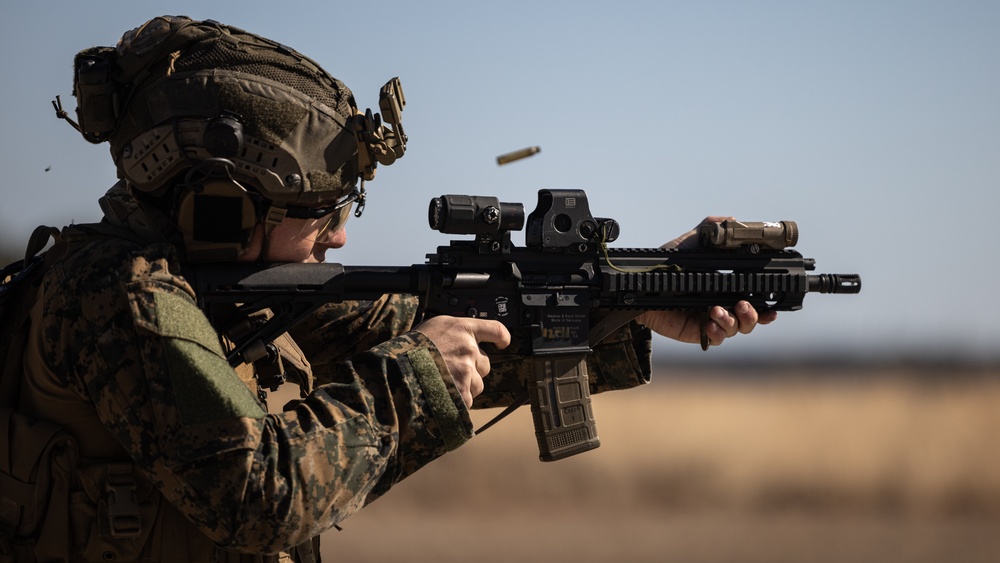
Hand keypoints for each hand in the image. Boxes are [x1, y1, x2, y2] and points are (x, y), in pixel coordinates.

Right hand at [414, 316, 510, 406]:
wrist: (396, 371)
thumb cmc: (408, 350)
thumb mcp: (431, 328)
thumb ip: (452, 334)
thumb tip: (460, 341)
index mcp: (461, 329)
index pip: (494, 329)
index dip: (502, 337)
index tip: (503, 342)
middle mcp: (468, 348)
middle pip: (485, 363)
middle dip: (473, 369)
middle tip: (451, 371)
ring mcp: (466, 371)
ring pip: (477, 384)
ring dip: (465, 386)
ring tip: (442, 383)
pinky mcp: (463, 391)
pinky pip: (467, 400)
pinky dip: (457, 402)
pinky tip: (441, 396)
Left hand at [639, 216, 777, 346]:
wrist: (644, 284)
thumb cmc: (668, 263)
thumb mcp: (690, 242)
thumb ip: (709, 229)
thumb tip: (732, 219)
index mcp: (726, 287)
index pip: (754, 298)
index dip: (766, 305)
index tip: (773, 305)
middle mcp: (723, 304)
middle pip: (752, 318)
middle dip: (754, 315)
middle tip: (741, 304)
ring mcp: (711, 320)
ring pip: (737, 329)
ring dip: (733, 322)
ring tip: (717, 310)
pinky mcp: (697, 332)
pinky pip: (716, 339)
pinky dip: (717, 333)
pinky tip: (710, 324)